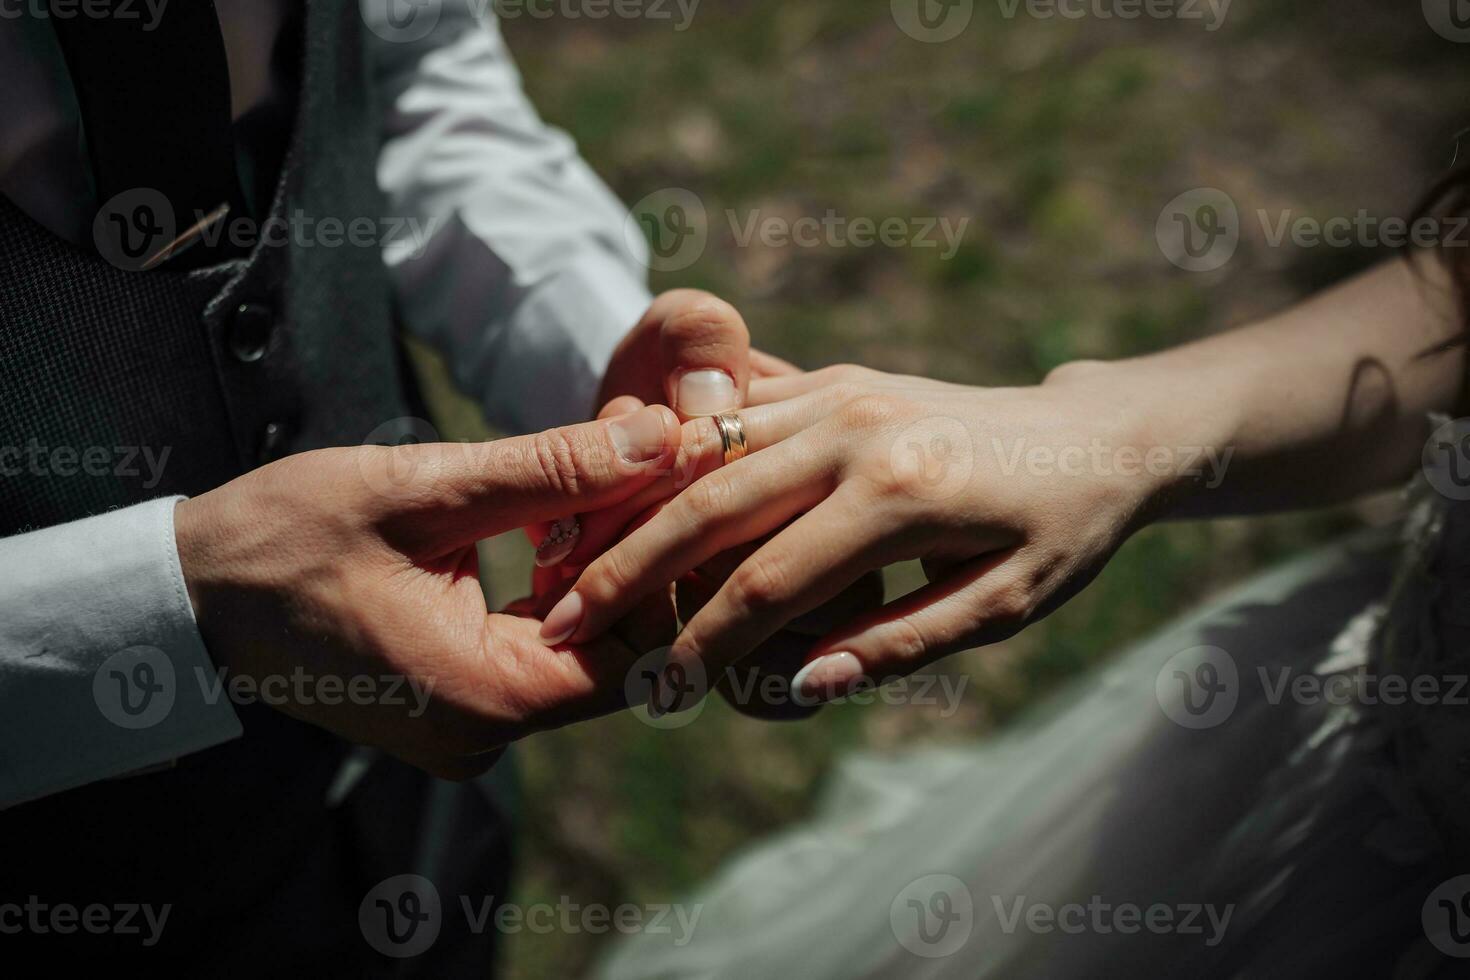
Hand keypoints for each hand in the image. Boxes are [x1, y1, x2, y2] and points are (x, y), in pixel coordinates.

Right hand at [174, 405, 679, 778]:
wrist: (192, 597)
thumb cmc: (286, 537)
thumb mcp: (420, 490)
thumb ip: (550, 470)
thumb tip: (658, 438)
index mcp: (485, 695)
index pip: (641, 644)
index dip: (665, 554)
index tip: (669, 472)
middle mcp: (488, 735)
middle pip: (621, 649)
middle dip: (639, 550)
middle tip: (643, 458)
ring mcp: (473, 730)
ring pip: (588, 650)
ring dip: (601, 563)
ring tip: (601, 477)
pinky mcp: (459, 708)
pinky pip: (543, 654)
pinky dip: (562, 589)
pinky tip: (553, 523)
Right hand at [545, 363, 1187, 703]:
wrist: (1094, 432)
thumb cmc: (1060, 531)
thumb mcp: (1003, 606)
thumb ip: (899, 644)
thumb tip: (803, 681)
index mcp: (899, 494)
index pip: (770, 584)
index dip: (704, 645)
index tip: (657, 692)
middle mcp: (855, 430)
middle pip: (709, 506)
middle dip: (627, 570)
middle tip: (561, 621)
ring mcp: (838, 393)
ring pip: (704, 454)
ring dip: (633, 511)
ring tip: (572, 564)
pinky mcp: (832, 379)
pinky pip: (732, 420)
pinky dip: (673, 464)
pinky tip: (628, 503)